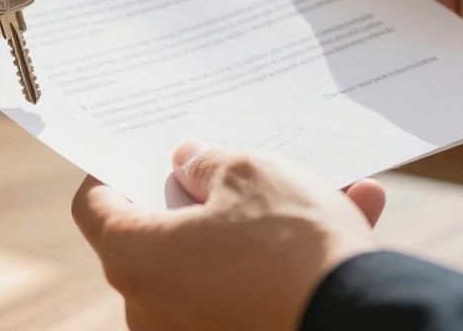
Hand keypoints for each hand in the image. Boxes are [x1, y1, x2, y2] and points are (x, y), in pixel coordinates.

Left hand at [72, 142, 384, 330]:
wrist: (366, 321)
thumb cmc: (292, 243)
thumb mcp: (249, 175)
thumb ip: (207, 164)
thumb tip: (189, 164)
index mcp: (134, 259)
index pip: (95, 206)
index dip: (112, 169)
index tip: (135, 149)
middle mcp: (151, 308)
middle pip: (161, 236)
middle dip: (201, 195)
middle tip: (227, 161)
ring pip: (221, 262)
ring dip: (263, 223)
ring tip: (318, 182)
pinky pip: (256, 292)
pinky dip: (288, 262)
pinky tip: (350, 215)